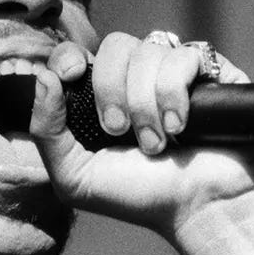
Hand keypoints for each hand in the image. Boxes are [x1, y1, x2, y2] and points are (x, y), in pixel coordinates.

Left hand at [30, 31, 253, 254]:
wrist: (201, 209)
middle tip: (120, 132)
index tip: (70, 76)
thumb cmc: (141, 198)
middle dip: (112, 89)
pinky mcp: (210, 73)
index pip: (77, 54)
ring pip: (149, 50)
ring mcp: (174, 73)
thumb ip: (47, 132)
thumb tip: (43, 77)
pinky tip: (182, 126)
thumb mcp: (76, 178)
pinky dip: (175, 92)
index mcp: (100, 99)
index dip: (69, 56)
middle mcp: (137, 80)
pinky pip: (185, 55)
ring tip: (158, 143)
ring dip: (146, 103)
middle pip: (114, 45)